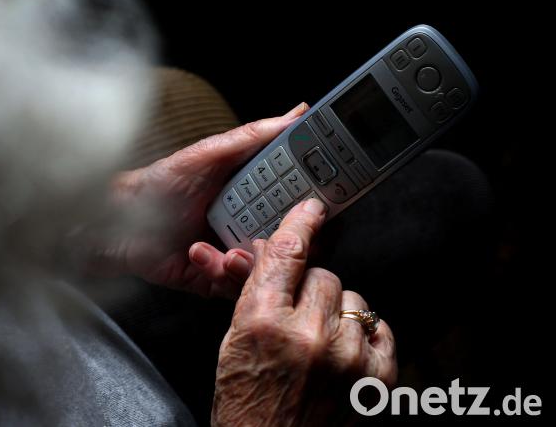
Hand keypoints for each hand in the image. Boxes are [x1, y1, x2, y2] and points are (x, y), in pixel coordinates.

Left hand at [103, 103, 308, 297]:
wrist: (117, 224)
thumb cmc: (159, 184)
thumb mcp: (208, 154)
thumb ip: (253, 136)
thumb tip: (296, 113)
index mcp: (254, 194)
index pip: (297, 201)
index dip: (313, 205)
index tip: (320, 205)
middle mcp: (248, 225)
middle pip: (289, 240)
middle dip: (287, 240)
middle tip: (271, 233)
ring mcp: (232, 254)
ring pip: (267, 267)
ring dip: (251, 258)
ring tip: (231, 248)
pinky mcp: (215, 279)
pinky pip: (236, 286)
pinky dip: (222, 271)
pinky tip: (201, 253)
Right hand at [212, 198, 396, 425]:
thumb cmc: (245, 403)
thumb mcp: (233, 342)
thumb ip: (252, 291)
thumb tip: (261, 250)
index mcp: (263, 323)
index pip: (287, 252)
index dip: (300, 223)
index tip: (311, 209)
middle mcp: (308, 336)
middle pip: (323, 274)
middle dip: (308, 288)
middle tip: (295, 315)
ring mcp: (347, 358)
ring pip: (352, 299)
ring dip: (334, 313)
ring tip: (316, 343)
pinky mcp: (375, 378)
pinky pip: (379, 326)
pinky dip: (362, 334)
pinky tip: (342, 352)